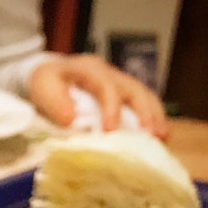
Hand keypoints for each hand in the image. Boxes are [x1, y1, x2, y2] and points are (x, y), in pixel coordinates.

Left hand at [29, 54, 168, 138]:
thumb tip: (71, 121)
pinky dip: (152, 118)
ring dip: (155, 116)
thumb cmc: (45, 82)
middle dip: (144, 113)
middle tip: (151, 135)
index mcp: (90, 70)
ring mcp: (118, 83)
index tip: (111, 131)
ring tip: (164, 137)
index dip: (111, 108)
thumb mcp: (43, 88)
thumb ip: (55, 103)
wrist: (48, 73)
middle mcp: (109, 74)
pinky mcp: (121, 95)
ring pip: (143, 96)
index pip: (106, 87)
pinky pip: (142, 104)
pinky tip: (160, 135)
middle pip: (133, 90)